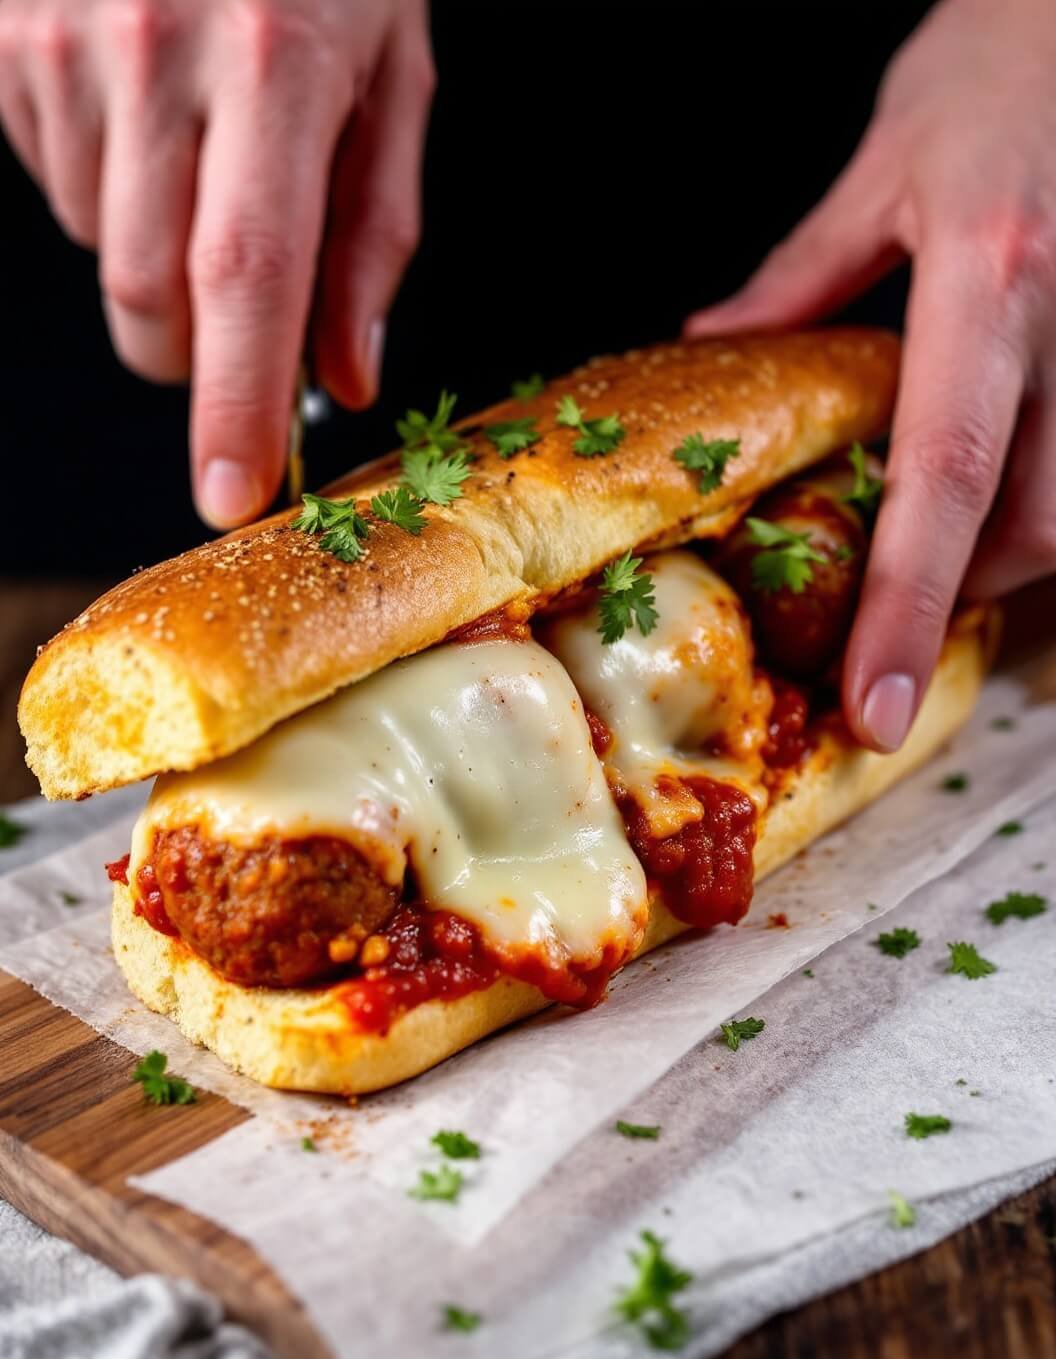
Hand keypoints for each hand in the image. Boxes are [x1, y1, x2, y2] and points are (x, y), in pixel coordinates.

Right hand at [0, 0, 433, 527]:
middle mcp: (158, 49)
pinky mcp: (8, 38)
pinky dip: (102, 187)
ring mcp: (63, 38)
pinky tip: (143, 113)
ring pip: (93, 250)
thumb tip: (345, 373)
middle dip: (194, 351)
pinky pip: (50, 180)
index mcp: (276, 60)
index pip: (248, 277)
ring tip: (200, 154)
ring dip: (148, 255)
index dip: (235, 402)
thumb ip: (372, 236)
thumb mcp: (389, 76)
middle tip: (237, 310)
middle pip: (149, 296)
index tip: (229, 492)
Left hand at [684, 0, 1055, 751]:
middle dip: (958, 598)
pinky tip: (990, 500)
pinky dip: (1033, 505)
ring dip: (1000, 559)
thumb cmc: (1002, 65)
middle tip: (886, 634)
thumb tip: (718, 344)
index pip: (944, 480)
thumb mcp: (886, 169)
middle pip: (1031, 527)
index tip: (875, 705)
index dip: (908, 609)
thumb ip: (805, 279)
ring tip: (927, 567)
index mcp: (989, 282)